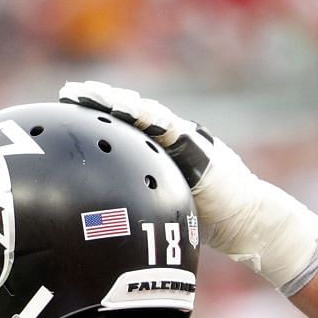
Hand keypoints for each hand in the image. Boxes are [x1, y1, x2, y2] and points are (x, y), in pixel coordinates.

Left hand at [59, 80, 317, 293]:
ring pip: (148, 114)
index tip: (66, 110)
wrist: (250, 223)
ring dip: (121, 104)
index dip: (96, 117)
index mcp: (162, 152)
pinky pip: (173, 131)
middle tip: (69, 94)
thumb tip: (105, 223)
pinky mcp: (201, 150)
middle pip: (130, 114)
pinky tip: (128, 110)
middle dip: (100, 102)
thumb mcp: (167, 209)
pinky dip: (151, 119)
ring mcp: (188, 142)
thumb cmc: (213, 221)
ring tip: (94, 96)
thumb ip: (143, 204)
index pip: (123, 128)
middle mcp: (173, 140)